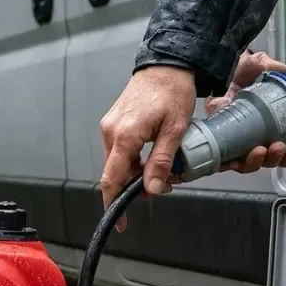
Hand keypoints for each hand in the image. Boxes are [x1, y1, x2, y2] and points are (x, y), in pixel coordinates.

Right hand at [99, 51, 285, 230]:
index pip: (112, 179)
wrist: (167, 63)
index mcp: (124, 135)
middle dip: (133, 188)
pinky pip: (119, 150)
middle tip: (160, 187)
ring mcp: (110, 126)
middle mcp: (110, 132)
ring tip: (161, 171)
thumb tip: (152, 189)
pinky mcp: (114, 122)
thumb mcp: (175, 130)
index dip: (114, 204)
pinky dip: (132, 161)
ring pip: (117, 163)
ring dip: (135, 174)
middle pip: (114, 174)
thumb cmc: (173, 91)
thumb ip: (161, 161)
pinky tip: (151, 157)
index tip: (120, 221)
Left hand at [205, 51, 285, 173]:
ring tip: (260, 151)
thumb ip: (272, 68)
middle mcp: (250, 137)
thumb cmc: (236, 72)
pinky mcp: (214, 144)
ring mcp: (231, 142)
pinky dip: (230, 165)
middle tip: (277, 147)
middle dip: (273, 158)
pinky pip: (222, 163)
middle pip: (264, 160)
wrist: (211, 71)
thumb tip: (283, 71)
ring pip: (245, 164)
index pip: (278, 148)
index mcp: (266, 126)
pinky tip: (236, 160)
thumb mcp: (257, 66)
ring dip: (256, 162)